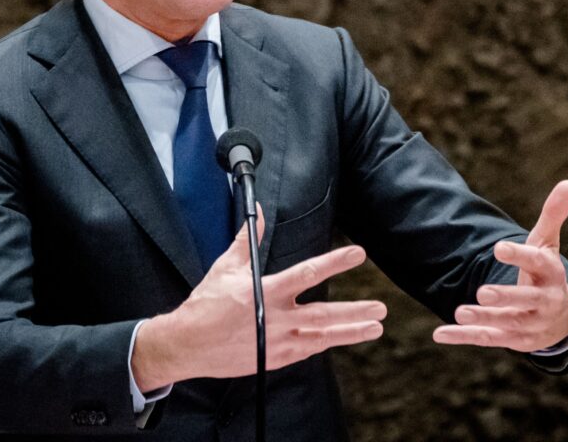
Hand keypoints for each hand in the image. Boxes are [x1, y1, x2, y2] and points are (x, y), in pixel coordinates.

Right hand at [132, 209, 386, 390]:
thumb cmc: (205, 304)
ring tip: (375, 327)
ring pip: (322, 337)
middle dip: (355, 311)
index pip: (309, 273)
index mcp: (265, 291)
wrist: (187, 344)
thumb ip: (247, 240)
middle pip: (324, 314)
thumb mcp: (225, 267)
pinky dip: (325, 343)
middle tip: (380, 307)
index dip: (336, 262)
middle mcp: (275, 318)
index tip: (357, 254)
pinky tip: (342, 338)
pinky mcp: (273, 359)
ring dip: (350, 332)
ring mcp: (276, 341)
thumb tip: (258, 210)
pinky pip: (306, 350)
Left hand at [432, 180, 567, 351]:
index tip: (498, 248)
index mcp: (551, 274)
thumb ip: (553, 215)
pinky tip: (440, 333)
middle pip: (526, 301)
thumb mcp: (548, 244)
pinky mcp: (512, 340)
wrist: (559, 320)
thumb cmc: (546, 273)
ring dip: (483, 319)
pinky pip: (487, 339)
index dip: (519, 256)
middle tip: (482, 291)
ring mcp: (529, 324)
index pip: (537, 264)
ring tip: (459, 311)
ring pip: (506, 323)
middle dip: (505, 297)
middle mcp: (544, 303)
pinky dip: (463, 337)